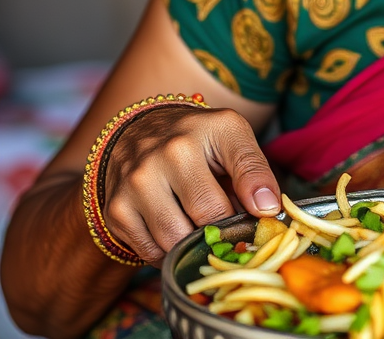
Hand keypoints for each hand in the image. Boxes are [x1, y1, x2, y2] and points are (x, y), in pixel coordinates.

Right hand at [102, 104, 280, 262]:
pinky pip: (151, 252)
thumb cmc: (197, 139)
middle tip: (228, 222)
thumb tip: (268, 210)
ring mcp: (136, 184)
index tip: (265, 215)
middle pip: (207, 217)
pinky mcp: (116, 210)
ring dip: (193, 241)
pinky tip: (175, 228)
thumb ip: (254, 170)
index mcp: (206, 131)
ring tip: (199, 221)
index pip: (242, 173)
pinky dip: (168, 251)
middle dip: (222, 227)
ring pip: (176, 241)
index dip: (255, 203)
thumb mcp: (233, 137)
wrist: (141, 131)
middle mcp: (166, 154)